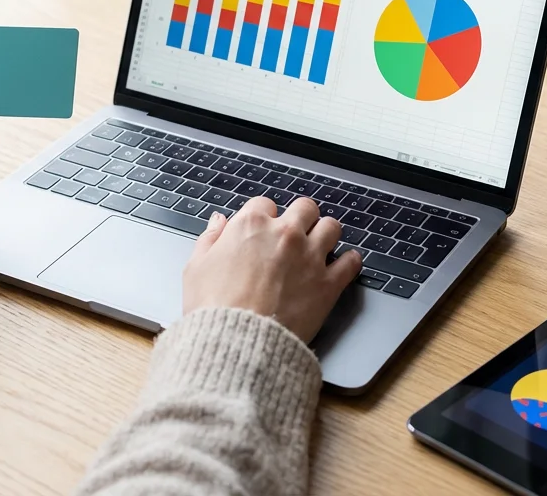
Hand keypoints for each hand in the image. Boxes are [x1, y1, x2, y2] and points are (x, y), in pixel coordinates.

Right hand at [183, 197, 362, 341]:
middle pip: (305, 208)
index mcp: (251, 226)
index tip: (263, 230)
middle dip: (300, 218)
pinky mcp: (328, 284)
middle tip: (296, 233)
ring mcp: (310, 257)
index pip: (265, 204)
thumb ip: (210, 239)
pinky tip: (343, 265)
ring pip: (331, 227)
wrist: (237, 342)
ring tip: (320, 246)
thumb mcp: (195, 268)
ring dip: (326, 234)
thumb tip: (218, 222)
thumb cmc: (212, 308)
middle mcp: (285, 234)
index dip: (264, 217)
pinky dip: (349, 262)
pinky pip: (351, 262)